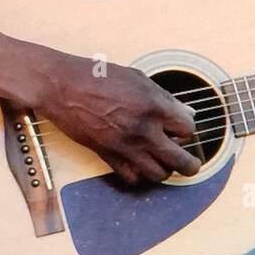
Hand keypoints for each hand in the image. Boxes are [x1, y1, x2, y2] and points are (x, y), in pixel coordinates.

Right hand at [0, 25, 201, 185]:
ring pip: (158, 174)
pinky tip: (140, 165)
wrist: (63, 87)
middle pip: (180, 161)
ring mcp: (125, 146)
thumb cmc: (99, 77)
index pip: (187, 129)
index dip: (187, 129)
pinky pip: (132, 178)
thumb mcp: (138, 78)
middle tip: (192, 165)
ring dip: (164, 170)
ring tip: (164, 162)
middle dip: (190, 165)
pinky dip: (139, 175)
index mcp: (154, 105)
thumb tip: (184, 112)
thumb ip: (163, 98)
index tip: (182, 128)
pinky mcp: (107, 156)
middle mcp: (143, 130)